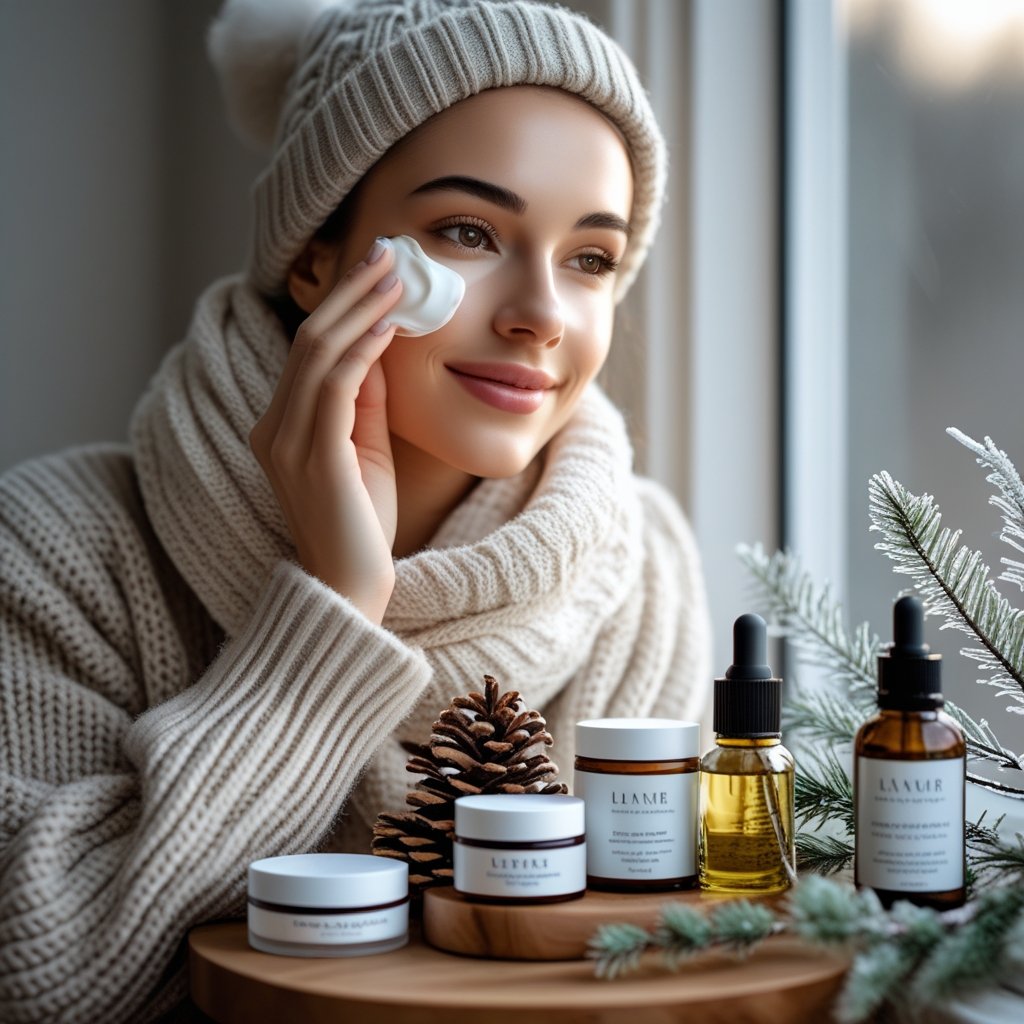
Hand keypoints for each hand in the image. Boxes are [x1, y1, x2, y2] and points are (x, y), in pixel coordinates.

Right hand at [250, 240, 402, 622]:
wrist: (350, 588)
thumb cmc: (361, 524)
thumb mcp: (365, 451)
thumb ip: (366, 403)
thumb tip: (382, 347)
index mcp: (279, 426)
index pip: (307, 350)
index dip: (342, 306)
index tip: (378, 271)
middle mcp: (273, 428)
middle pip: (308, 339)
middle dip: (351, 292)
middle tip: (388, 254)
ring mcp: (287, 442)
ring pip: (318, 353)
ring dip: (362, 309)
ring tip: (397, 276)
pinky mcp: (313, 457)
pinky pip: (337, 386)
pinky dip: (364, 349)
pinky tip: (392, 325)